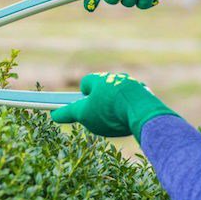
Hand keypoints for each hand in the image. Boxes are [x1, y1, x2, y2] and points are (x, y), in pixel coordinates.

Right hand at [50, 73, 177, 142]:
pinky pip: (134, 101)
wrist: (142, 112)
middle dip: (100, 101)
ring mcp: (132, 85)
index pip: (86, 83)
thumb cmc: (108, 111)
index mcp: (99, 79)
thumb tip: (54, 114)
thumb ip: (68, 113)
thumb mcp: (84, 114)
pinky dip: (130, 109)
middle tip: (99, 116)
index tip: (83, 107)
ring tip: (117, 120)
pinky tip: (130, 121)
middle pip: (103, 88)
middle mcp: (116, 78)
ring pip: (119, 94)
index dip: (82, 95)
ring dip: (116, 104)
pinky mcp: (146, 95)